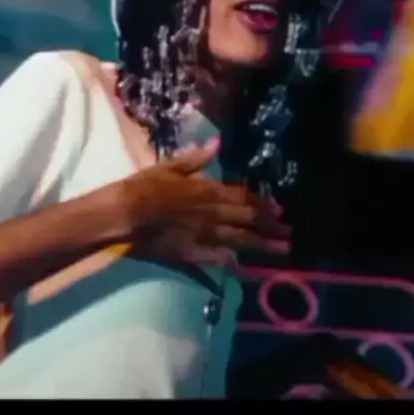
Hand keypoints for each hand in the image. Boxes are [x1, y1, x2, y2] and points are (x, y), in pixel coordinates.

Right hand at [120, 139, 290, 267]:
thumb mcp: (169, 166)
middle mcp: (213, 214)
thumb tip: (217, 143)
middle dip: (271, 226)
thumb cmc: (143, 187)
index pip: (242, 197)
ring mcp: (206, 236)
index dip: (262, 203)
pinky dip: (236, 266)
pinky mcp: (194, 254)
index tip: (279, 208)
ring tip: (282, 250)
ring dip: (263, 245)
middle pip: (248, 220)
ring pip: (241, 241)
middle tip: (289, 232)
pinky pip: (220, 261)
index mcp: (208, 190)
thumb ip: (195, 158)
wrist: (125, 215)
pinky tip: (248, 271)